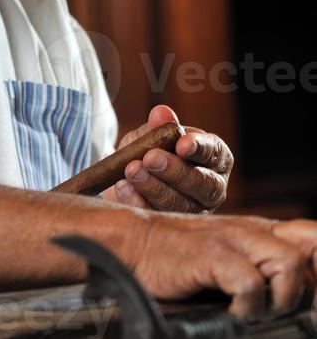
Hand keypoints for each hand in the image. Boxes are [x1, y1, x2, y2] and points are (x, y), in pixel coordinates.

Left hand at [104, 105, 232, 213]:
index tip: (181, 144)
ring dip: (153, 186)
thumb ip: (159, 126)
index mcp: (215, 159)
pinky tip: (123, 187)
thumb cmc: (150, 150)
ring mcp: (193, 210)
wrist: (129, 176)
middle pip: (202, 184)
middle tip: (150, 158)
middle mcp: (211, 187)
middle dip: (175, 171)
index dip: (199, 149)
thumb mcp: (152, 135)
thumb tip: (161, 113)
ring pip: (179, 203)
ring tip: (132, 170)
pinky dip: (138, 201)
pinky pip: (156, 216)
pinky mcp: (169, 225)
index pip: (214, 153)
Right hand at [125, 211, 316, 317]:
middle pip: (313, 247)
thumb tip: (291, 307)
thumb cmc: (176, 259)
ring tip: (255, 313)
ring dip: (280, 300)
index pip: (315, 239)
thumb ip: (257, 271)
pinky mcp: (211, 254)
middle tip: (290, 312)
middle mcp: (254, 231)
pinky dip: (246, 308)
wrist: (132, 242)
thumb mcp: (226, 259)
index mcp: (261, 232)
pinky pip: (249, 284)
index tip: (312, 302)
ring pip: (289, 266)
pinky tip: (230, 315)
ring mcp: (233, 239)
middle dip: (311, 288)